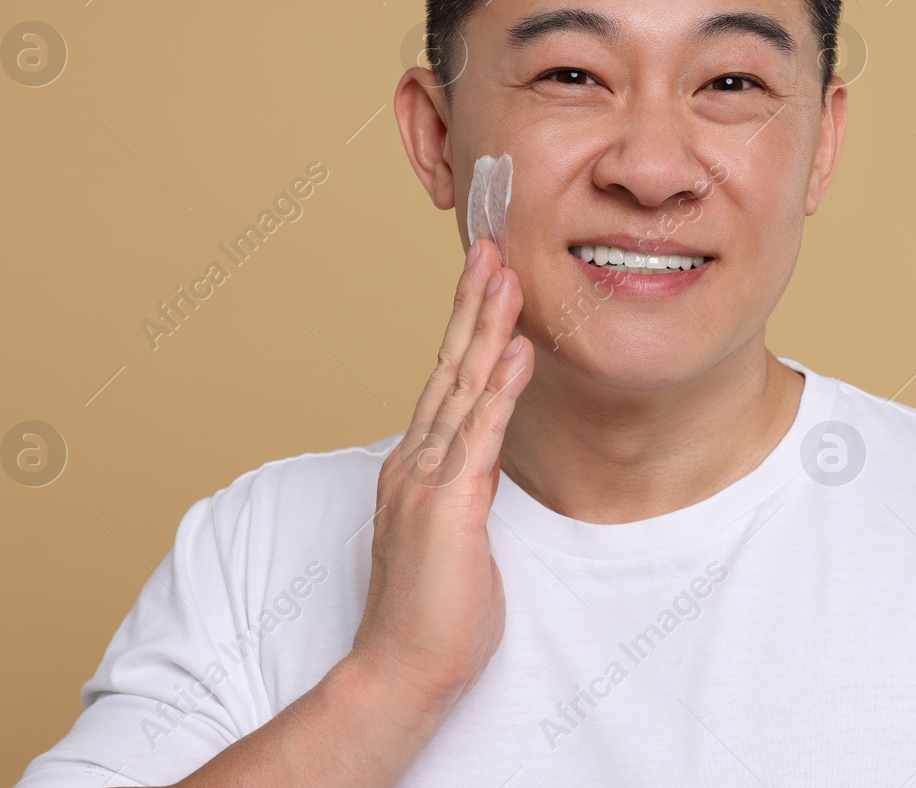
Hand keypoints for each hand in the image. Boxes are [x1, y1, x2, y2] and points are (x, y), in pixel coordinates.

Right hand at [347, 236, 533, 720]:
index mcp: (416, 465)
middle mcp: (415, 461)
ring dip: (486, 325)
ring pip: (461, 386)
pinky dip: (500, 387)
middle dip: (472, 304)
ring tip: (505, 272)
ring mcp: (426, 479)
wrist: (399, 669)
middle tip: (490, 246)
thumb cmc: (432, 611)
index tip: (486, 281)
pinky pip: (479, 434)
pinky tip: (516, 348)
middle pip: (448, 366)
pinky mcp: (447, 505)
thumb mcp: (454, 534)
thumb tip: (484, 456)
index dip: (466, 327)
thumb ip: (464, 486)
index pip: (446, 381)